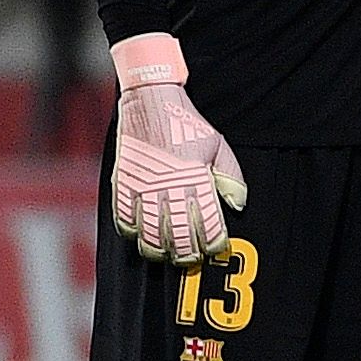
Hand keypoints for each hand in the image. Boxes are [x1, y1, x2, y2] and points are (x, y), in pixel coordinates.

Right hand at [104, 33, 247, 263]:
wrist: (150, 101)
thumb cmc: (186, 123)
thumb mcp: (217, 145)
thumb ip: (231, 177)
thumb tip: (238, 206)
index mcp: (194, 179)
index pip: (207, 224)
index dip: (212, 242)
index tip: (216, 248)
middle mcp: (167, 187)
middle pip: (177, 235)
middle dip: (187, 253)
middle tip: (192, 260)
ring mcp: (142, 187)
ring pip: (148, 234)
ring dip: (158, 249)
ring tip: (167, 254)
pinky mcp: (122, 184)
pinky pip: (123, 218)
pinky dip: (131, 232)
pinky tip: (140, 236)